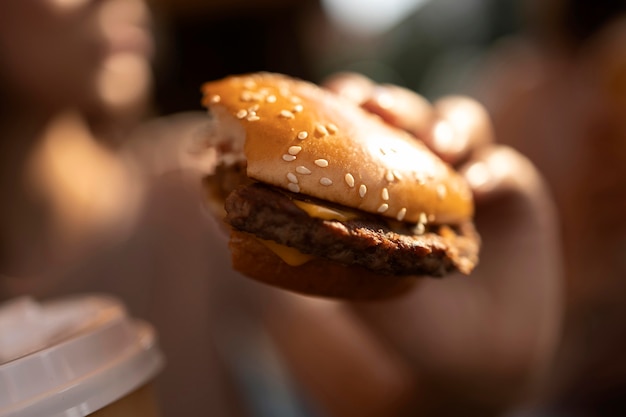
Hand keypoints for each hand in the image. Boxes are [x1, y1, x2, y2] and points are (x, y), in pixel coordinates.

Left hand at [322, 72, 563, 413]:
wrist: (464, 361)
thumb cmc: (400, 319)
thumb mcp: (347, 276)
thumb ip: (305, 234)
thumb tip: (228, 202)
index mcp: (379, 178)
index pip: (360, 123)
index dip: (346, 101)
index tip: (334, 99)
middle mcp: (421, 167)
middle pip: (408, 114)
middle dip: (393, 105)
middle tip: (378, 110)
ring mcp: (466, 175)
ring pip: (459, 123)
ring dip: (446, 126)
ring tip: (438, 146)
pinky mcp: (511, 191)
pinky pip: (505, 168)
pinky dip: (492, 171)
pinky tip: (477, 190)